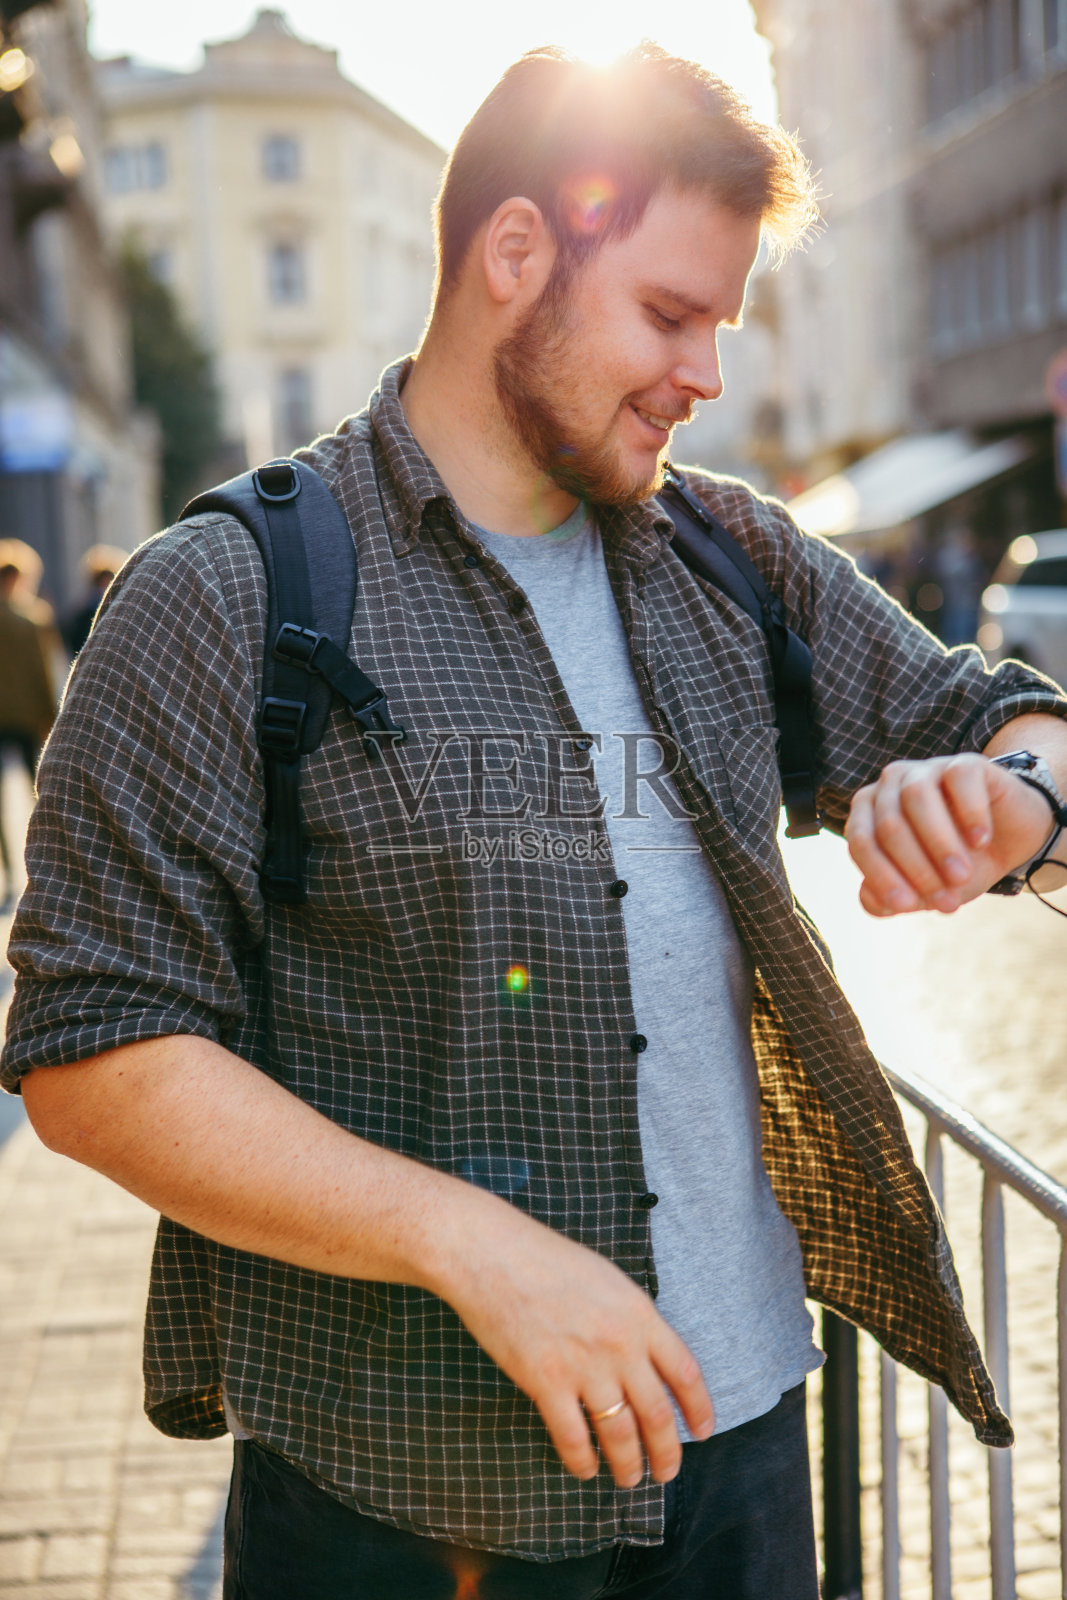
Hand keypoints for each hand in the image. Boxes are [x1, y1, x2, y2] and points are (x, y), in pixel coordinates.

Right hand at [435, 1197, 713, 1487]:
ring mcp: (584, 1366)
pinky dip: (583, 1462)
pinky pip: (574, 1438)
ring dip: (629, 1466)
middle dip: (667, 1453)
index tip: (702, 1432)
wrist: (493, 1254)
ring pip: (621, 1435)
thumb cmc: (546, 1260)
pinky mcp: (546, 1383)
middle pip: (658, 1415)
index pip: (684, 1373)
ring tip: (629, 1478)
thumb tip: (646, 1359)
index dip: (699, 1409)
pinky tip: (585, 1469)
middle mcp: (620, 1345)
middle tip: (666, 1472)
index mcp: (639, 1315)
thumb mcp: (608, 1280)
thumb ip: (632, 1320)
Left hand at [845, 753, 1054, 916]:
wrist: (1009, 842)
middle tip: (946, 901)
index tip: (908, 905)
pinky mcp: (965, 763)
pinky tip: (981, 840)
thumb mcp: (925, 891)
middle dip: (917, 868)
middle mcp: (891, 785)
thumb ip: (891, 899)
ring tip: (962, 877)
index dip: (882, 876)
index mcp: (869, 813)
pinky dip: (969, 813)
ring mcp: (927, 769)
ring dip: (940, 844)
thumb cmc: (955, 865)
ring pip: (917, 798)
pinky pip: (958, 779)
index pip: (861, 842)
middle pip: (889, 824)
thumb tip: (871, 899)